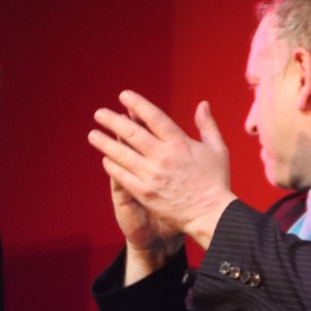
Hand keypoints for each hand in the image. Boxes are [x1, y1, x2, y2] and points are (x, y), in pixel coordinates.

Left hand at [89, 91, 236, 250]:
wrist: (211, 215)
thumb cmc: (216, 181)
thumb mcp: (217, 149)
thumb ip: (207, 125)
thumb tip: (202, 104)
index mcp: (180, 143)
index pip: (154, 117)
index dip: (137, 104)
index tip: (123, 96)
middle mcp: (163, 157)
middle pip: (132, 133)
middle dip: (113, 121)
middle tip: (99, 113)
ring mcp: (152, 176)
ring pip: (122, 154)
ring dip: (105, 143)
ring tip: (93, 134)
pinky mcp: (145, 193)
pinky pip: (123, 176)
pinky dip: (113, 166)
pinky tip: (105, 159)